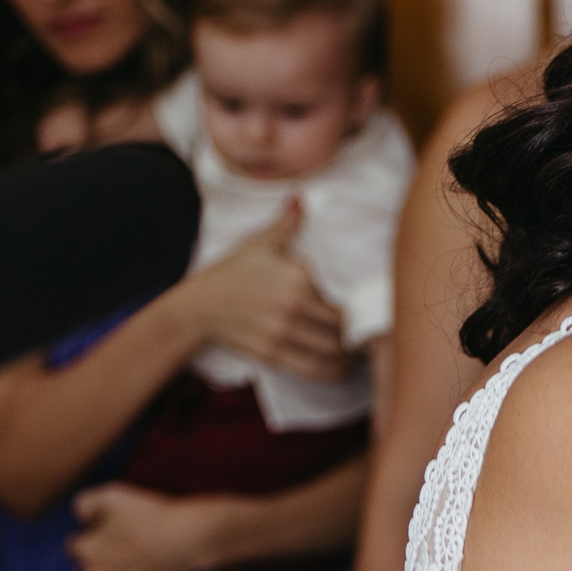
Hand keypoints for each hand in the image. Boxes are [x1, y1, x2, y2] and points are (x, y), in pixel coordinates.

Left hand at [70, 482, 223, 570]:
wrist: (186, 539)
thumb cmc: (151, 514)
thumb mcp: (112, 494)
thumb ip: (84, 503)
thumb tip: (79, 517)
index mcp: (84, 550)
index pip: (75, 547)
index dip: (94, 538)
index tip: (113, 534)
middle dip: (96, 567)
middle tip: (123, 557)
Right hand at [179, 202, 355, 383]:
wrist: (197, 306)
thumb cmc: (231, 272)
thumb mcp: (259, 244)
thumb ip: (286, 223)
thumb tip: (301, 198)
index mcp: (297, 277)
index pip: (346, 296)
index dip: (364, 306)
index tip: (374, 309)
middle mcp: (293, 306)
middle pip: (345, 326)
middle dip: (360, 332)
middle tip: (371, 334)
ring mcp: (282, 333)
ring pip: (335, 351)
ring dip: (352, 355)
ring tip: (358, 350)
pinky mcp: (273, 355)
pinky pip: (316, 370)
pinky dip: (335, 372)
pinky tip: (342, 367)